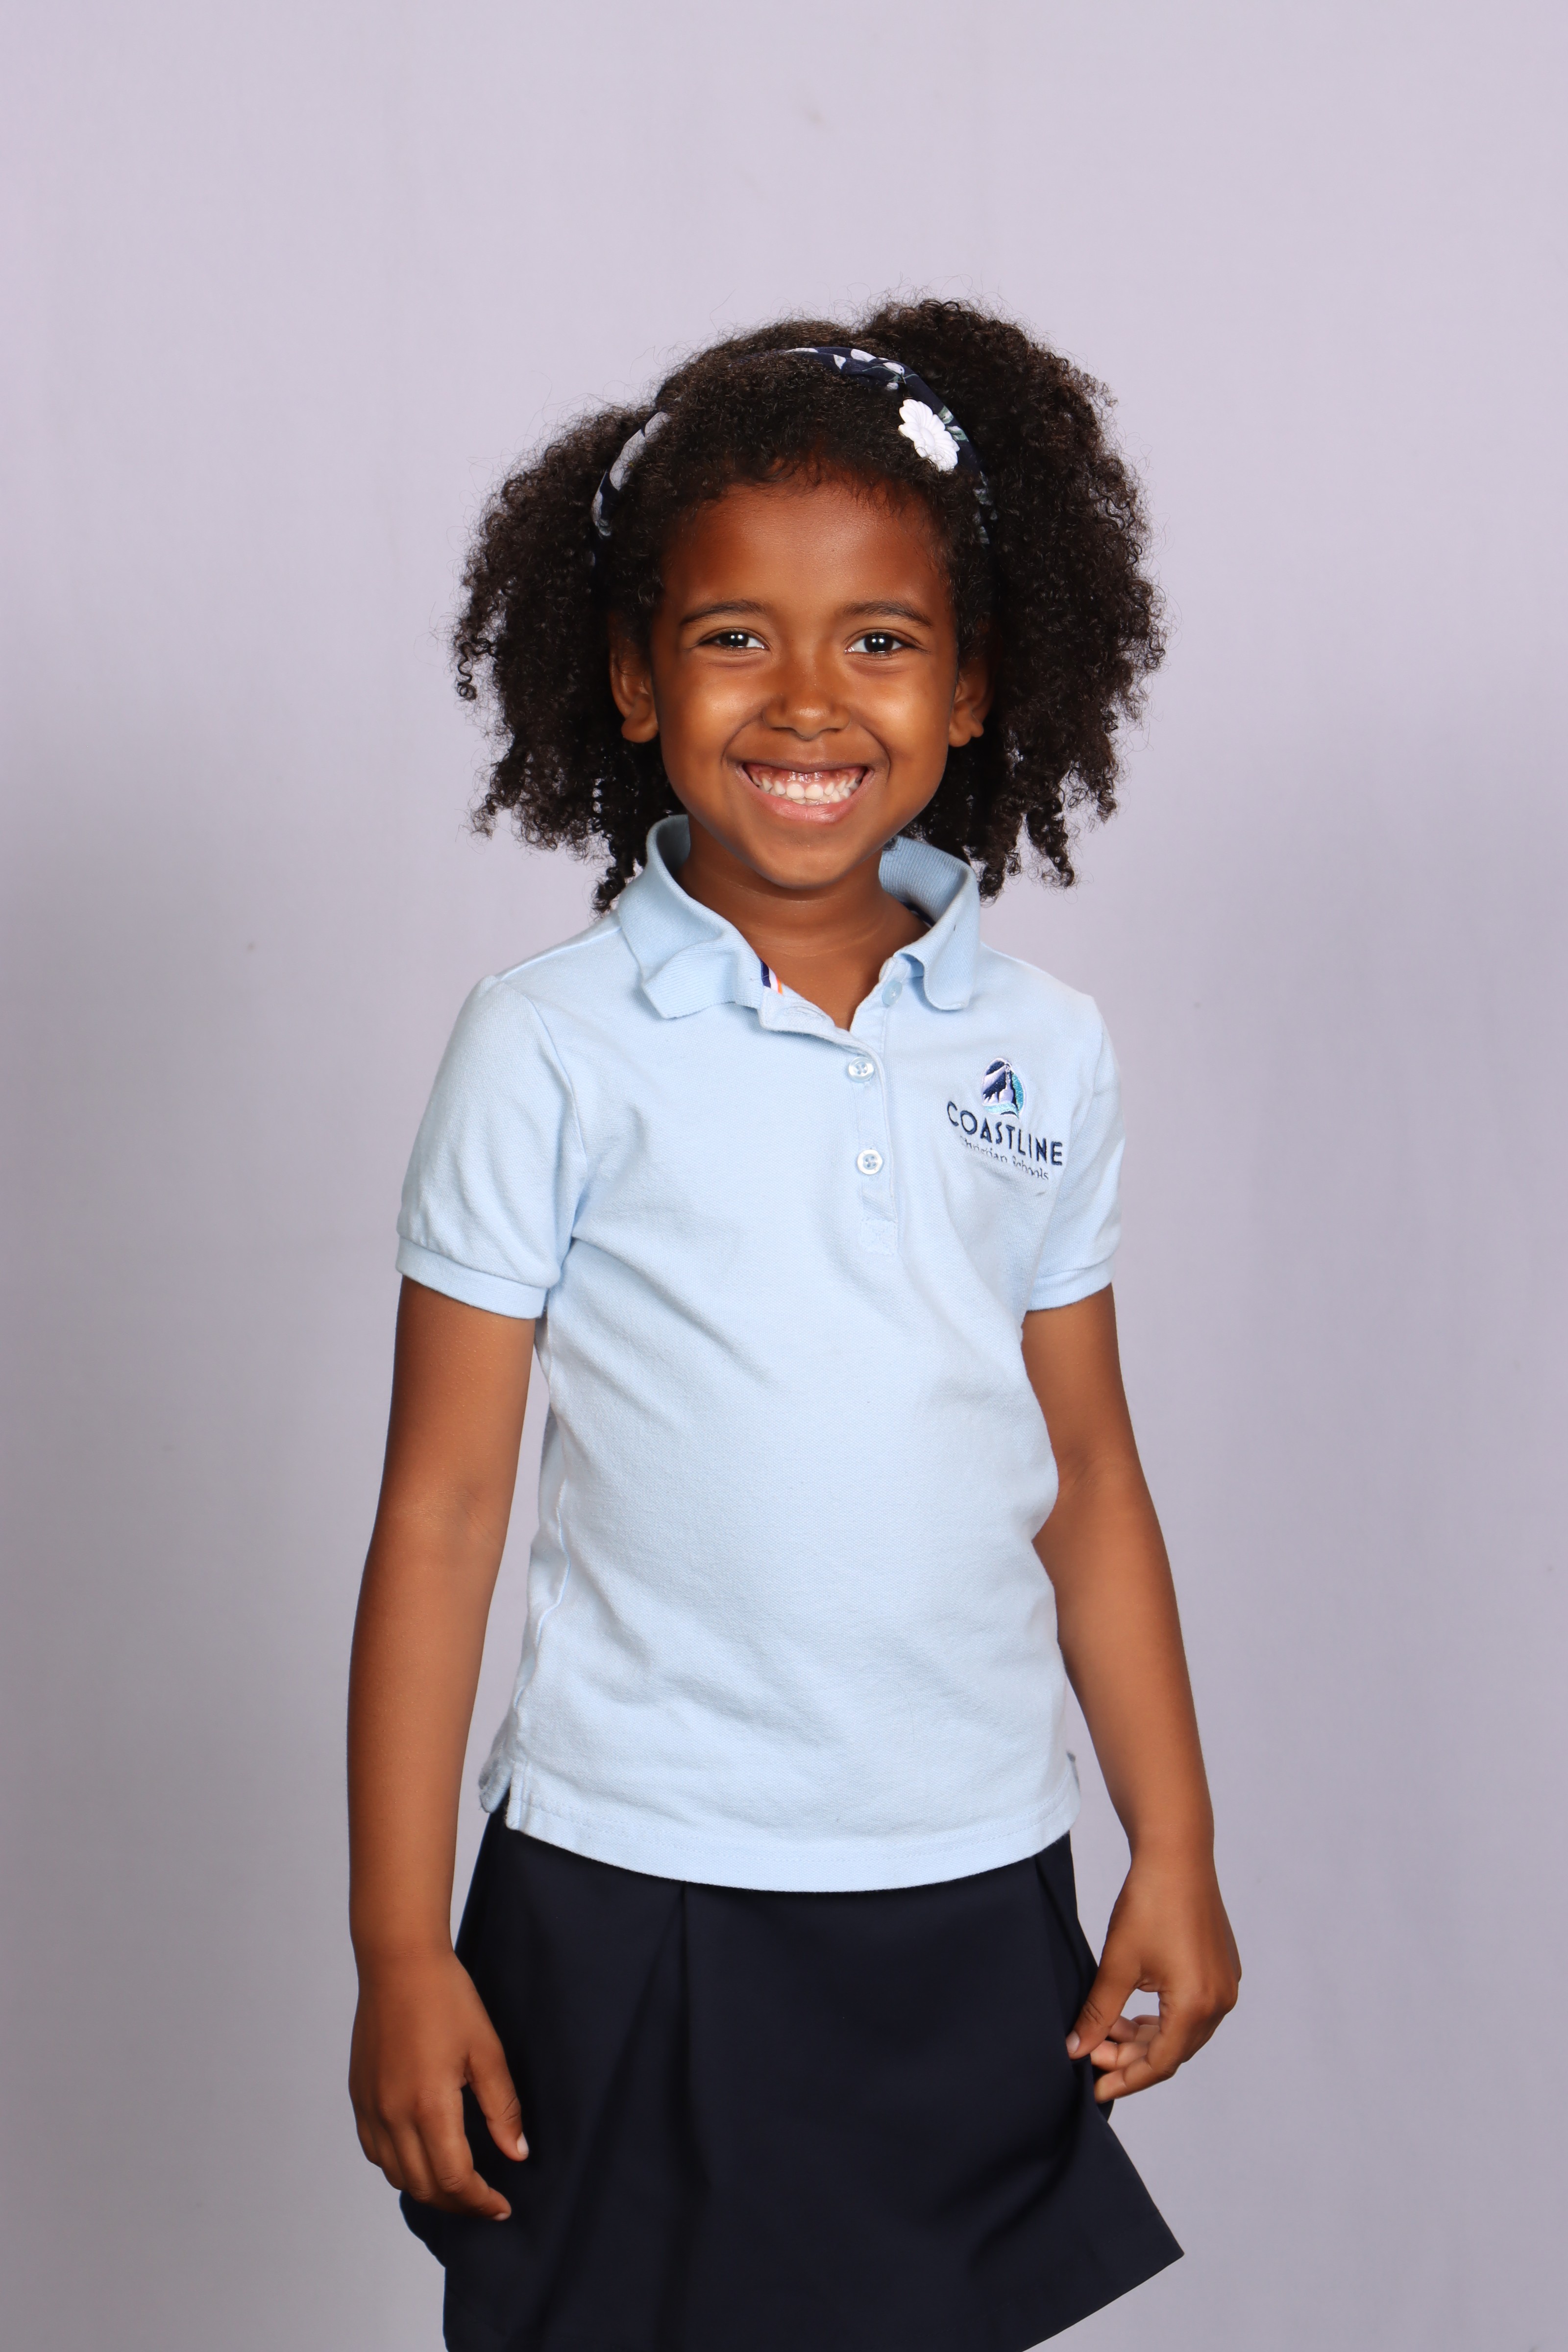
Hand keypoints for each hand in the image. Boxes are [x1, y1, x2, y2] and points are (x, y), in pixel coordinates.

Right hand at [349, 1948, 526, 2216]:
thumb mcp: (487, 2051)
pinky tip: (422, 2154)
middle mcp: (392, 2114)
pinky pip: (375, 2151)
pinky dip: (399, 2166)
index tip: (501, 2207)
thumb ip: (502, 2108)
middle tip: (485, 2200)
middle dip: (458, 2202)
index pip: (454, 2179)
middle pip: (423, 2186)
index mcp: (428, 2105)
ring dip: (428, 2188)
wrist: (399, 1962)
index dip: (480, 2201)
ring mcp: (370, 2107)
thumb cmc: (447, 1998)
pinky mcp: (358, 2096)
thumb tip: (516, 2154)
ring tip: (458, 2182)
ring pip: (396, 2175)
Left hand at [1065, 1847, 1239, 2101]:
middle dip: (1131, 2058)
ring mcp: (1224, 1985)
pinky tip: (1131, 2013)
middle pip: (1173, 2050)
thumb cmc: (1149, 1902)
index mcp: (1197, 2005)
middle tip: (1092, 2055)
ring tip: (1106, 2030)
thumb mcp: (1118, 1963)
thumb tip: (1076, 2050)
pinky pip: (1192, 2010)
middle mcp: (1219, 2001)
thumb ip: (1099, 2013)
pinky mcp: (1221, 1969)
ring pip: (1182, 2032)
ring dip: (1145, 2038)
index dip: (1125, 2079)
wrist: (1177, 1853)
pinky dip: (1161, 2018)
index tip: (1094, 2090)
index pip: (1159, 2063)